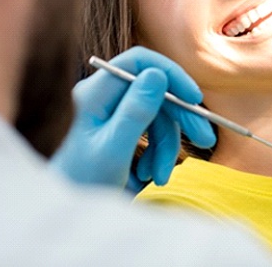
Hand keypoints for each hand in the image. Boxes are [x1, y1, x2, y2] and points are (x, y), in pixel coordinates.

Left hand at [50, 47, 215, 191]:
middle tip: (206, 139)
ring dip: (166, 146)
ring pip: (157, 115)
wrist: (66, 209)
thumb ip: (135, 112)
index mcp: (95, 93)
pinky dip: (157, 153)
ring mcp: (111, 112)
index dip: (171, 74)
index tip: (194, 98)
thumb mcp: (113, 151)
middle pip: (154, 90)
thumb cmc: (82, 183)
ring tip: (160, 177)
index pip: (139, 62)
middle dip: (180, 118)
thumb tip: (158, 74)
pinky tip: (148, 176)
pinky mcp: (120, 128)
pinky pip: (151, 131)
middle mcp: (103, 96)